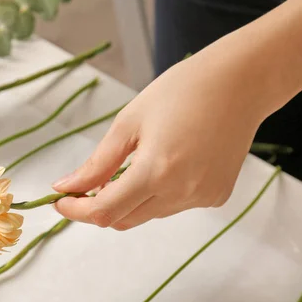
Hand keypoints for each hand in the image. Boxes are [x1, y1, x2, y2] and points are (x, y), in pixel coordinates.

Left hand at [52, 50, 265, 230]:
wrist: (241, 82)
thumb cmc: (181, 91)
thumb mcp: (128, 123)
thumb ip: (97, 164)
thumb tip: (66, 187)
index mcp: (156, 171)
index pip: (105, 212)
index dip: (77, 211)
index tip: (60, 200)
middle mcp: (182, 192)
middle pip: (124, 219)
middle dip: (98, 207)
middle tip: (85, 185)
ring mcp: (202, 197)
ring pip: (148, 214)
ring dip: (128, 200)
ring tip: (130, 166)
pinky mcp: (216, 196)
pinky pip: (173, 206)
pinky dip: (157, 195)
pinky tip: (164, 165)